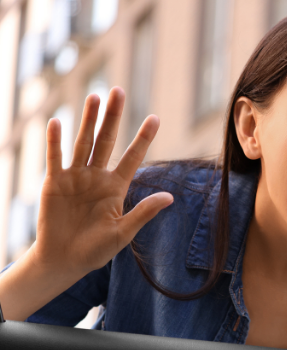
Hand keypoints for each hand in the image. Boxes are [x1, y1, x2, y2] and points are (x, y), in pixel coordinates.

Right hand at [33, 86, 171, 279]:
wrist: (65, 260)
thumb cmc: (97, 249)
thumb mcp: (124, 232)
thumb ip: (143, 212)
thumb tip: (169, 197)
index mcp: (117, 187)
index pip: (133, 157)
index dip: (143, 138)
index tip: (155, 118)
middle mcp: (97, 177)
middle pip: (106, 140)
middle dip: (113, 117)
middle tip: (118, 90)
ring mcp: (75, 177)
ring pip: (83, 142)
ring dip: (87, 120)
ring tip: (94, 96)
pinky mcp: (54, 183)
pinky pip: (56, 158)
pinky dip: (55, 141)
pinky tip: (57, 122)